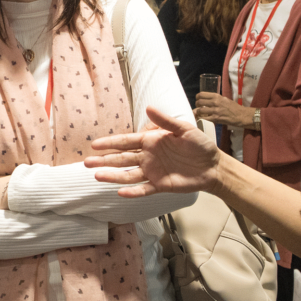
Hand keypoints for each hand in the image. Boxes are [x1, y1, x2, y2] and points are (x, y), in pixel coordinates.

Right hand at [84, 106, 219, 197]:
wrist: (213, 166)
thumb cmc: (199, 144)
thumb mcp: (184, 129)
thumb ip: (165, 121)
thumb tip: (148, 108)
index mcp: (150, 141)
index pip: (126, 142)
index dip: (110, 143)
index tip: (94, 145)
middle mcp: (148, 157)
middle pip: (122, 159)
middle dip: (104, 160)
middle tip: (87, 162)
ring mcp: (152, 172)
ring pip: (128, 174)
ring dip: (113, 176)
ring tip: (97, 176)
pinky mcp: (160, 185)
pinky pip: (144, 189)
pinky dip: (132, 192)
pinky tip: (120, 193)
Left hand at [194, 92, 254, 127]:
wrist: (241, 115)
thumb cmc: (233, 107)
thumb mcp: (224, 99)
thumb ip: (215, 99)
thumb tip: (206, 100)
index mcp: (217, 96)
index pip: (201, 94)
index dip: (197, 97)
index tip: (198, 99)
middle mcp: (215, 102)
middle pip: (199, 102)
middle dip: (197, 105)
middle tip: (198, 107)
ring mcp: (215, 111)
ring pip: (200, 110)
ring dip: (198, 112)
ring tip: (200, 113)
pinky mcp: (216, 118)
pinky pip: (204, 118)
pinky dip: (201, 118)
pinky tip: (202, 118)